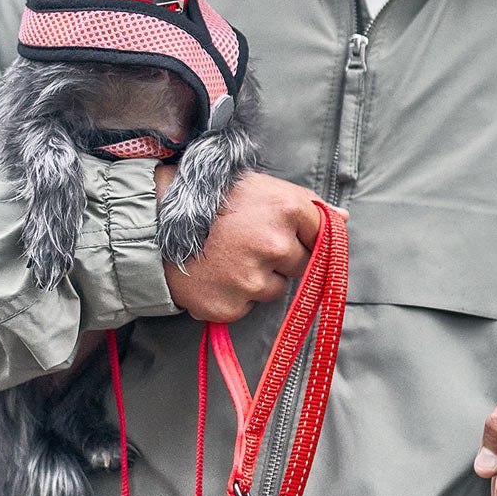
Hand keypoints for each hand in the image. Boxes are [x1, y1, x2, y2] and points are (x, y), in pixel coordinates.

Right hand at [157, 168, 329, 321]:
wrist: (153, 222)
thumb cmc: (211, 200)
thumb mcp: (260, 188)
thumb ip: (305, 205)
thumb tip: (343, 218)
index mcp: (287, 209)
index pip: (323, 235)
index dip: (305, 236)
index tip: (288, 235)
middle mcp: (275, 245)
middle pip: (301, 266)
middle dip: (281, 259)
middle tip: (248, 244)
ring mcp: (252, 278)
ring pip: (275, 290)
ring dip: (258, 280)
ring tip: (227, 258)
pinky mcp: (230, 306)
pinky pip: (246, 308)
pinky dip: (233, 297)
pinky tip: (214, 275)